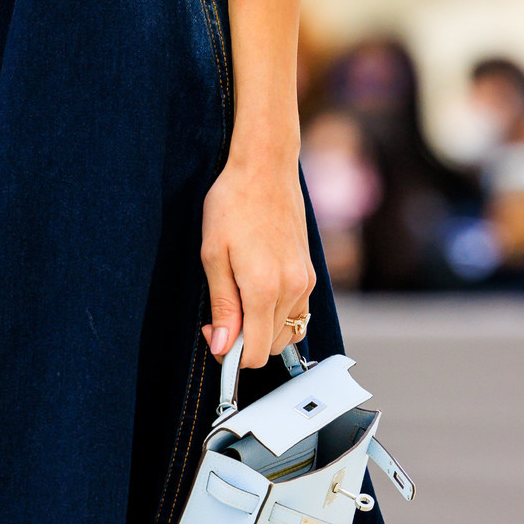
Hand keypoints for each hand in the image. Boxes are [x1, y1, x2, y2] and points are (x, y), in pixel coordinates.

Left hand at [200, 140, 314, 369]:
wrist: (266, 167)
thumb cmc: (233, 204)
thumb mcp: (213, 254)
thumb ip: (222, 306)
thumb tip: (223, 346)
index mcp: (264, 288)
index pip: (256, 354)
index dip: (230, 356)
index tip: (213, 336)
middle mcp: (292, 289)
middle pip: (272, 347)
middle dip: (245, 343)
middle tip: (220, 316)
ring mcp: (306, 281)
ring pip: (288, 333)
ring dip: (263, 330)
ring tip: (239, 301)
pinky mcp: (310, 273)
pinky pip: (298, 313)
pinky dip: (278, 317)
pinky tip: (258, 294)